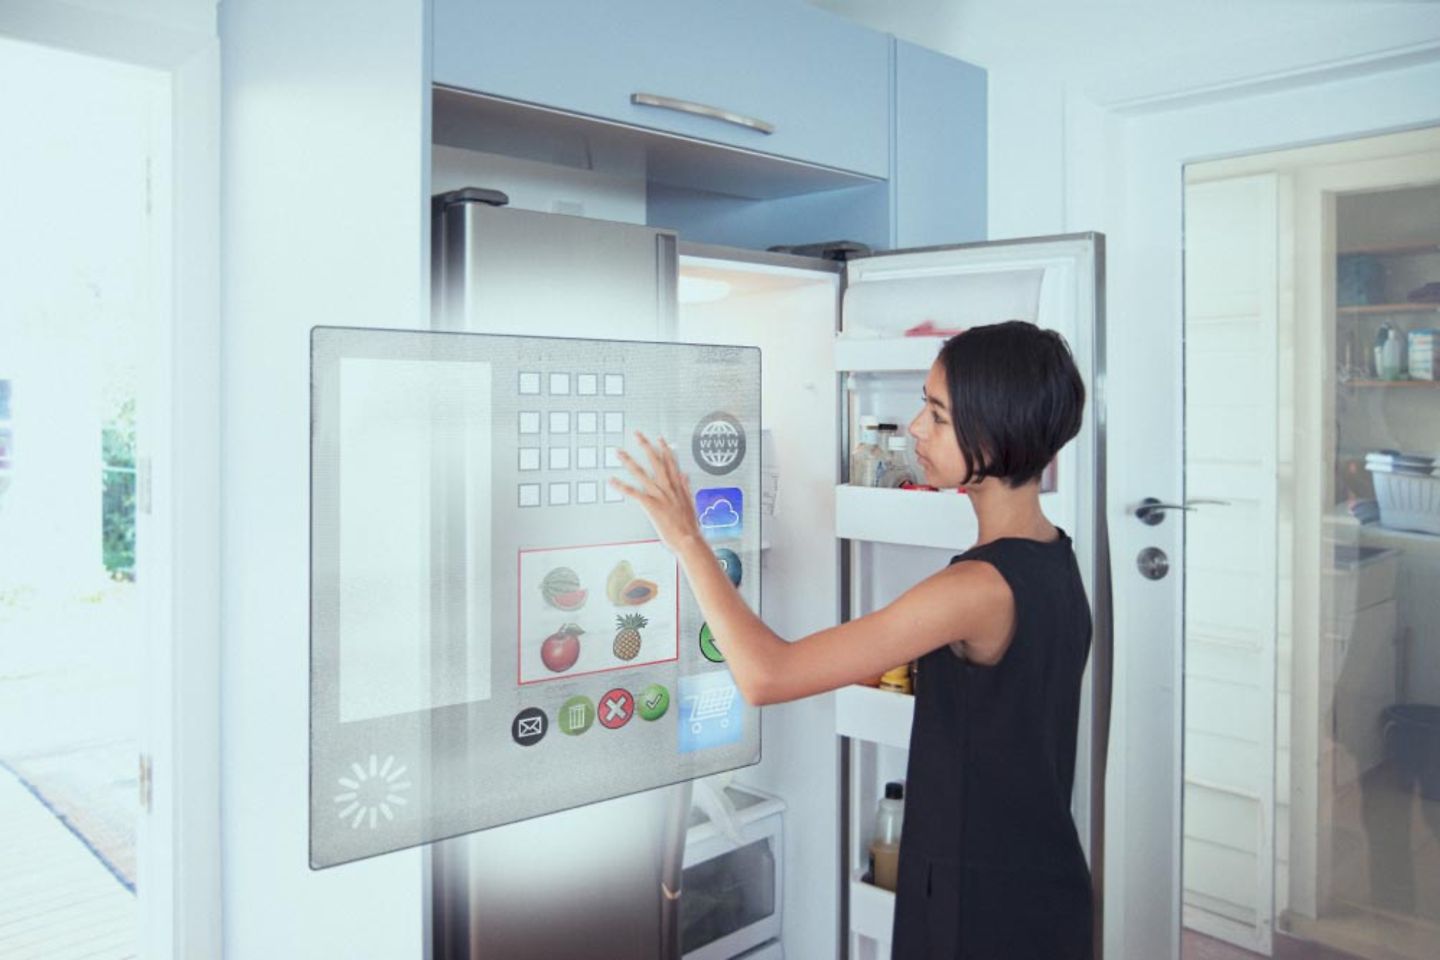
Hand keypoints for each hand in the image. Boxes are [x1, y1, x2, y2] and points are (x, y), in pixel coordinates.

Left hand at [610, 432, 702, 553]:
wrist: (689, 540)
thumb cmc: (689, 527)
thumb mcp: (690, 503)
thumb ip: (686, 487)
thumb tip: (684, 475)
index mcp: (678, 487)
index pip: (671, 463)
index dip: (665, 449)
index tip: (660, 439)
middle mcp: (668, 488)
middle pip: (656, 462)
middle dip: (646, 447)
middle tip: (638, 435)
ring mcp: (659, 495)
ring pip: (642, 474)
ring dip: (629, 462)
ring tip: (620, 453)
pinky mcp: (651, 505)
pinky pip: (633, 493)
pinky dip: (622, 486)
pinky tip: (613, 480)